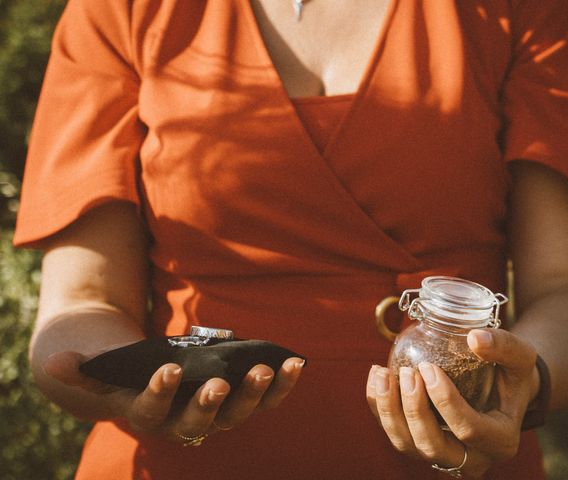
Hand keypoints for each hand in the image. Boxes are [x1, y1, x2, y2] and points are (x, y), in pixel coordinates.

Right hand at [44, 351, 304, 441]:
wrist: (154, 378)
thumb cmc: (128, 372)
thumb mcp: (102, 368)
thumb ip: (81, 368)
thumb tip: (55, 363)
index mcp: (150, 414)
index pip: (152, 412)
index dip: (158, 393)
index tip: (166, 369)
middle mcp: (185, 421)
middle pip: (200, 421)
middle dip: (211, 404)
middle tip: (219, 383)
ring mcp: (218, 412)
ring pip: (239, 412)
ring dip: (256, 393)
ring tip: (268, 368)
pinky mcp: (242, 397)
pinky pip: (265, 397)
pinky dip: (281, 383)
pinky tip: (294, 363)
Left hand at [366, 329, 537, 477]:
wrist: (502, 390)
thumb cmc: (511, 373)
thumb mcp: (520, 357)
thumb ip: (505, 346)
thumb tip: (474, 337)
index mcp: (500, 441)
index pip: (468, 429)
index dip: (445, 401)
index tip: (428, 367)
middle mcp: (471, 459)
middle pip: (432, 446)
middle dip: (413, 409)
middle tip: (406, 372)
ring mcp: (443, 456)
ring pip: (406, 446)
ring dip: (388, 411)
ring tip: (383, 373)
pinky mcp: (421, 446)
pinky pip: (394, 433)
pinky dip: (379, 408)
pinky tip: (377, 377)